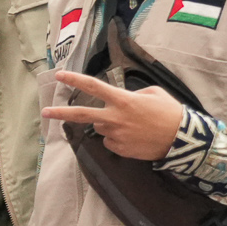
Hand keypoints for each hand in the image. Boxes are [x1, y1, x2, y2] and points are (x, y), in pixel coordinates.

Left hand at [42, 71, 183, 160]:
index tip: (60, 76)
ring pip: (101, 128)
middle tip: (44, 112)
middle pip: (82, 115)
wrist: (182, 139)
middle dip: (60, 113)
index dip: (75, 80)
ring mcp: (116, 135)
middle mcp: (115, 118)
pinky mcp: (119, 149)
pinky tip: (134, 136)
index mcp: (123, 100)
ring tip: (132, 125)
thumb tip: (120, 100)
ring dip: (109, 124)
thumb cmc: (169, 112)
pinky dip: (117, 138)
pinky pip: (111, 141)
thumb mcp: (152, 94)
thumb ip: (132, 94)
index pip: (94, 87)